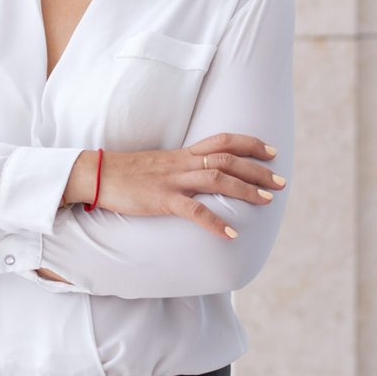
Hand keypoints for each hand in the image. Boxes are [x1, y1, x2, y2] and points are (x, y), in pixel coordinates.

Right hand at [73, 133, 286, 239]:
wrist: (95, 174)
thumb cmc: (123, 173)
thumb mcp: (156, 164)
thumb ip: (178, 168)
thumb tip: (196, 177)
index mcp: (181, 154)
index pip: (222, 141)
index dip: (250, 144)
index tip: (271, 152)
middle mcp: (182, 163)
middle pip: (228, 160)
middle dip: (258, 171)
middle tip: (281, 183)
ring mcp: (172, 181)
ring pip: (218, 179)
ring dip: (246, 190)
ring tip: (267, 202)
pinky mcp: (161, 199)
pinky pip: (194, 211)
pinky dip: (215, 223)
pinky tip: (230, 235)